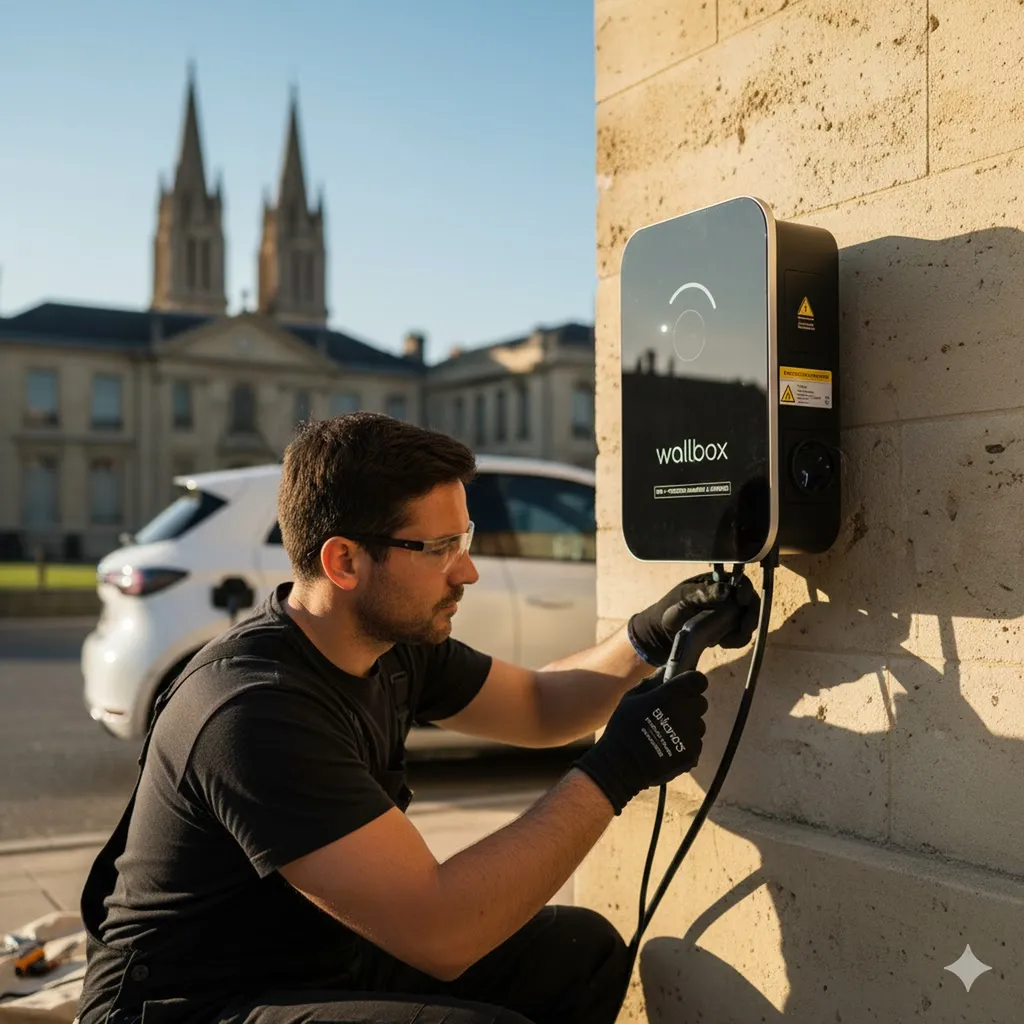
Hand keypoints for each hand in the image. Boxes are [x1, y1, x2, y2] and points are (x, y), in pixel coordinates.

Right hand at [573, 667, 707, 814]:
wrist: (622, 765)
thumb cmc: (623, 727)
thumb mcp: (632, 698)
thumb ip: (653, 682)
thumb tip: (667, 671)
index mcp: (670, 696)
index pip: (698, 680)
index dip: (692, 683)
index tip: (684, 688)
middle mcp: (685, 713)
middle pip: (700, 703)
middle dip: (688, 705)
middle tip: (671, 713)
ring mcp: (691, 736)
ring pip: (698, 725)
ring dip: (688, 726)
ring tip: (666, 734)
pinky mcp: (692, 754)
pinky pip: (696, 744)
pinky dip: (686, 745)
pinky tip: (668, 748)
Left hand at [628, 572, 759, 666]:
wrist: (662, 633)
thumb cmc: (670, 610)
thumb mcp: (684, 599)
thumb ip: (703, 594)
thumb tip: (726, 590)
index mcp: (716, 582)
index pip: (740, 583)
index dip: (746, 591)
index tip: (743, 601)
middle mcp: (726, 596)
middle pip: (750, 603)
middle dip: (750, 616)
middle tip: (743, 627)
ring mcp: (728, 613)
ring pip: (748, 620)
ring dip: (742, 631)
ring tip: (726, 640)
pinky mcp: (727, 629)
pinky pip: (740, 634)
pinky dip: (736, 640)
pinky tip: (723, 643)